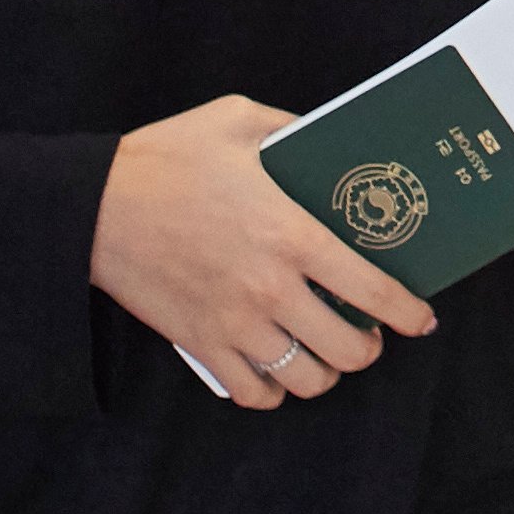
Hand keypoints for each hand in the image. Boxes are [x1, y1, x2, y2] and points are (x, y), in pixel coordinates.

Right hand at [91, 95, 438, 408]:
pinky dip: (273, 391)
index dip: (408, 313)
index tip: (420, 320)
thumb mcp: (237, 119)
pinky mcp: (201, 345)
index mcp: (291, 232)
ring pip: (306, 380)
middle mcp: (271, 287)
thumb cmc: (167, 157)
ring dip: (324, 372)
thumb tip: (331, 142)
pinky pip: (254, 393)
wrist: (93, 204)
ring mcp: (235, 323)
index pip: (373, 289)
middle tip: (366, 336)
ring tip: (324, 353)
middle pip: (348, 349)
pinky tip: (276, 369)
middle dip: (368, 349)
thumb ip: (293, 129)